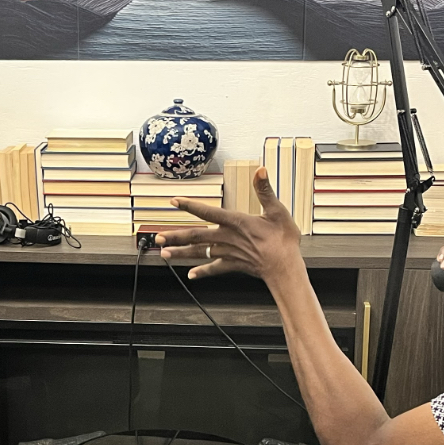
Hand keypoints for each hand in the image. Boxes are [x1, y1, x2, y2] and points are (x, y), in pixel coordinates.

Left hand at [156, 167, 304, 286]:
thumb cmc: (283, 240)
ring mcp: (228, 253)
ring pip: (200, 253)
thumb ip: (265, 190)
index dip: (190, 205)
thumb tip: (260, 170)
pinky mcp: (233, 265)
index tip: (174, 201)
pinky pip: (214, 268)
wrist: (285, 267)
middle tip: (158, 238)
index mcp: (236, 222)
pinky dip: (202, 271)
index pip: (208, 211)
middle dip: (175, 236)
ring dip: (181, 253)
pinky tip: (191, 274)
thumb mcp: (277, 211)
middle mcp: (227, 238)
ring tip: (164, 255)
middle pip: (196, 236)